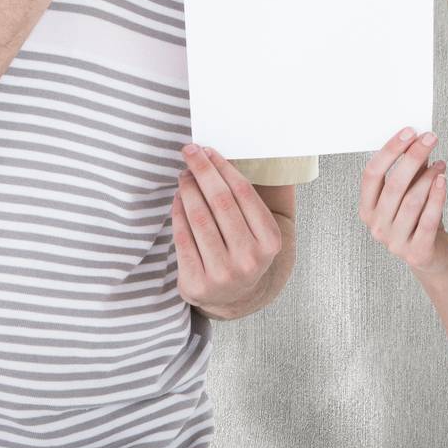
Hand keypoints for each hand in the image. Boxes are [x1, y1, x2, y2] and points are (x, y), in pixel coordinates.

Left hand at [171, 144, 284, 316]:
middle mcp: (249, 260)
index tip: (208, 150)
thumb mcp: (262, 231)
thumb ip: (261, 198)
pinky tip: (177, 198)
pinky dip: (177, 212)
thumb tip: (254, 155)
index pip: (244, 193)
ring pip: (199, 218)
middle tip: (189, 152)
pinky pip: (182, 238)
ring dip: (188, 189)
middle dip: (202, 171)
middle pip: (221, 202)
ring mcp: (222, 274)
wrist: (233, 297)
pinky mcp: (196, 283)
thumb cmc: (245, 250)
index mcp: (270, 242)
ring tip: (184, 175)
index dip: (223, 168)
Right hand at [359, 127, 447, 274]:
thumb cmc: (418, 221)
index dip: (390, 150)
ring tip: (440, 164)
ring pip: (412, 200)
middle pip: (393, 184)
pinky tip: (443, 180)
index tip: (408, 132)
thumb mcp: (409, 194)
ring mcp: (395, 242)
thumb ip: (410, 171)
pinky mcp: (417, 252)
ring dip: (429, 177)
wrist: (435, 258)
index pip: (371, 174)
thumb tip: (417, 141)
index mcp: (367, 209)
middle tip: (429, 139)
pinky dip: (437, 197)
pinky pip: (428, 219)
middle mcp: (377, 226)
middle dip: (413, 157)